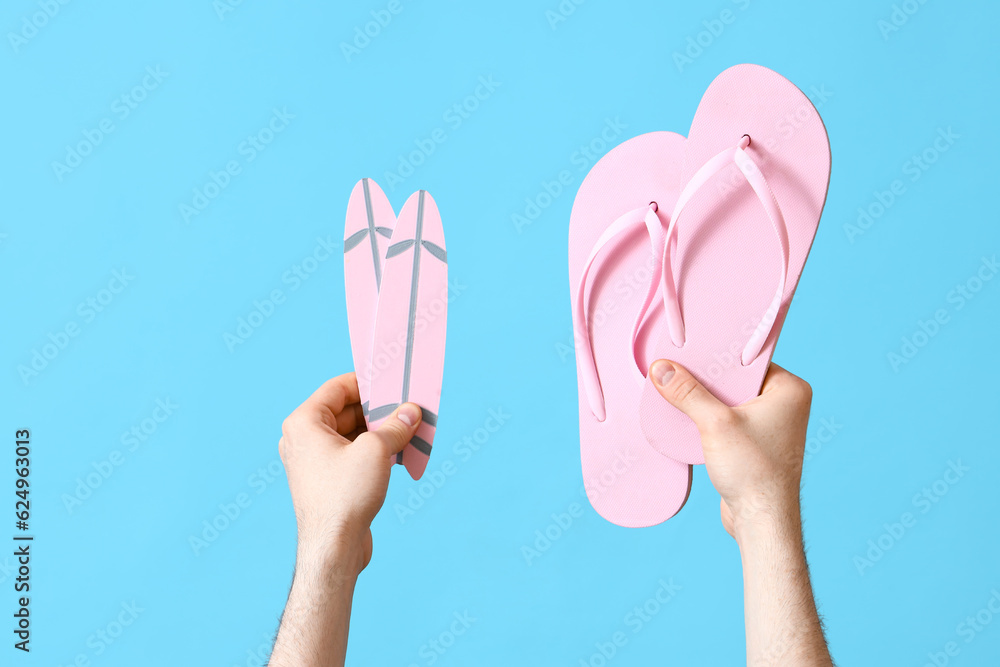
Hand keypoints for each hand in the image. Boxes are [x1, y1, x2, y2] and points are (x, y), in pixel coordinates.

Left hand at [278, 372, 421, 574]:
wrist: (333, 548)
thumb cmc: (345, 496)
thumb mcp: (377, 451)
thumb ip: (395, 426)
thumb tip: (411, 412)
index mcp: (304, 422)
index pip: (338, 388)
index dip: (367, 383)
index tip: (393, 382)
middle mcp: (303, 439)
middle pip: (346, 411)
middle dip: (379, 410)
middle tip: (408, 407)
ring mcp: (314, 461)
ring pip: (352, 434)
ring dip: (381, 432)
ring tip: (409, 429)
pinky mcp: (327, 480)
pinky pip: (353, 454)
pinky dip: (375, 451)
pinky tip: (400, 452)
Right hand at [648, 361, 811, 539]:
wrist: (761, 520)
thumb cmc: (753, 472)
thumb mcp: (715, 423)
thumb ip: (687, 393)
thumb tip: (662, 369)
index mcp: (789, 390)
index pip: (747, 359)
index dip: (717, 354)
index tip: (690, 347)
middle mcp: (785, 404)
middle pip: (734, 378)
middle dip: (706, 378)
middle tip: (676, 367)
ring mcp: (770, 425)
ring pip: (728, 400)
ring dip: (703, 400)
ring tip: (674, 390)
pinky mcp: (754, 443)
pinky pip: (726, 419)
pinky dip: (706, 418)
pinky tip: (684, 415)